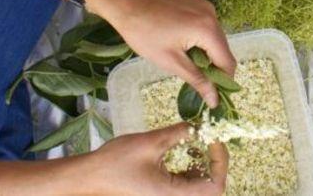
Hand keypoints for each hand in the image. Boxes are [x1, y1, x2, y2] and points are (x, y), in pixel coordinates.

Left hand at [87, 0, 235, 107]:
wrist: (126, 4)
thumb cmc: (145, 35)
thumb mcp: (171, 61)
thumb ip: (197, 80)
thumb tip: (215, 100)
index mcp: (207, 29)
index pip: (227, 61)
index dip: (224, 81)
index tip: (214, 95)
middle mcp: (212, 13)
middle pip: (223, 48)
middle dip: (214, 67)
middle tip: (198, 82)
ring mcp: (205, 5)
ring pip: (215, 37)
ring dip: (207, 52)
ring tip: (186, 60)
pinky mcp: (197, 1)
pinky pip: (206, 24)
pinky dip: (200, 37)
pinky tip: (183, 42)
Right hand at [87, 123, 227, 195]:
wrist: (92, 175)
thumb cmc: (117, 161)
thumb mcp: (152, 142)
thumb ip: (180, 133)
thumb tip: (200, 125)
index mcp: (173, 194)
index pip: (215, 186)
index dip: (220, 163)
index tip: (213, 138)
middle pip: (210, 186)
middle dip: (214, 160)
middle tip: (210, 137)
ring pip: (200, 183)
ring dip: (204, 162)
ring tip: (198, 140)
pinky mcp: (163, 190)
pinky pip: (187, 181)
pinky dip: (192, 165)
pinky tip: (186, 148)